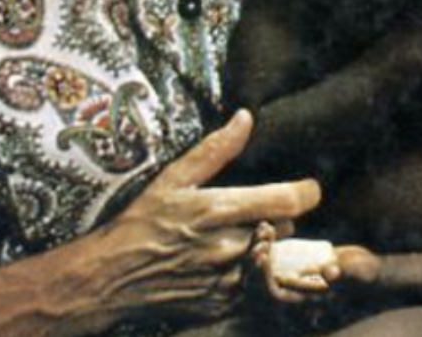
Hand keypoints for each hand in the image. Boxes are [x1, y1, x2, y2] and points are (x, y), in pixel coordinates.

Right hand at [97, 110, 320, 323]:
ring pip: (278, 261)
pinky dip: (260, 275)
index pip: (287, 201)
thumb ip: (215, 149)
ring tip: (256, 238)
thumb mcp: (174, 177)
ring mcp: (228, 281)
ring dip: (275, 248)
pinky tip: (240, 263)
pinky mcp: (225, 305)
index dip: (307, 193)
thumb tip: (245, 117)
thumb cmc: (142, 221)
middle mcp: (228, 246)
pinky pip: (261, 289)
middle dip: (284, 219)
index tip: (308, 189)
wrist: (113, 277)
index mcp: (217, 209)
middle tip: (267, 212)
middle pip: (287, 230)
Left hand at [250, 225, 381, 304]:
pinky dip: (267, 243)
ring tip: (265, 228)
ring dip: (259, 248)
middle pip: (261, 283)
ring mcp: (290, 280)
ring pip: (263, 268)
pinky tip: (267, 225)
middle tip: (262, 237)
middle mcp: (292, 295)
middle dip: (257, 260)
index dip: (264, 278)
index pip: (273, 296)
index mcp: (303, 304)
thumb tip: (330, 272)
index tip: (264, 254)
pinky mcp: (291, 265)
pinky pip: (270, 257)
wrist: (367, 270)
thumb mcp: (355, 272)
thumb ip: (344, 272)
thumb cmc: (363, 275)